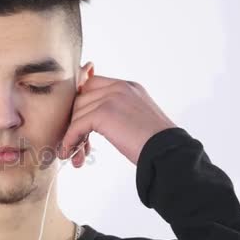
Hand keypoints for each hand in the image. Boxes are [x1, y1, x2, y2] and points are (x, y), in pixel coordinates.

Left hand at [58, 75, 176, 166]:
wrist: (168, 153)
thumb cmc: (156, 143)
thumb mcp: (137, 118)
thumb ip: (117, 111)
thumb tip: (93, 122)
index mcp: (128, 86)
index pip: (93, 83)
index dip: (80, 101)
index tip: (74, 120)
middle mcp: (120, 87)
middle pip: (82, 98)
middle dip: (76, 121)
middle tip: (78, 144)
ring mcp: (111, 98)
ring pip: (77, 112)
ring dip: (73, 135)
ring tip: (77, 155)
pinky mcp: (104, 113)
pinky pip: (77, 125)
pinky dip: (71, 139)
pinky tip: (72, 153)